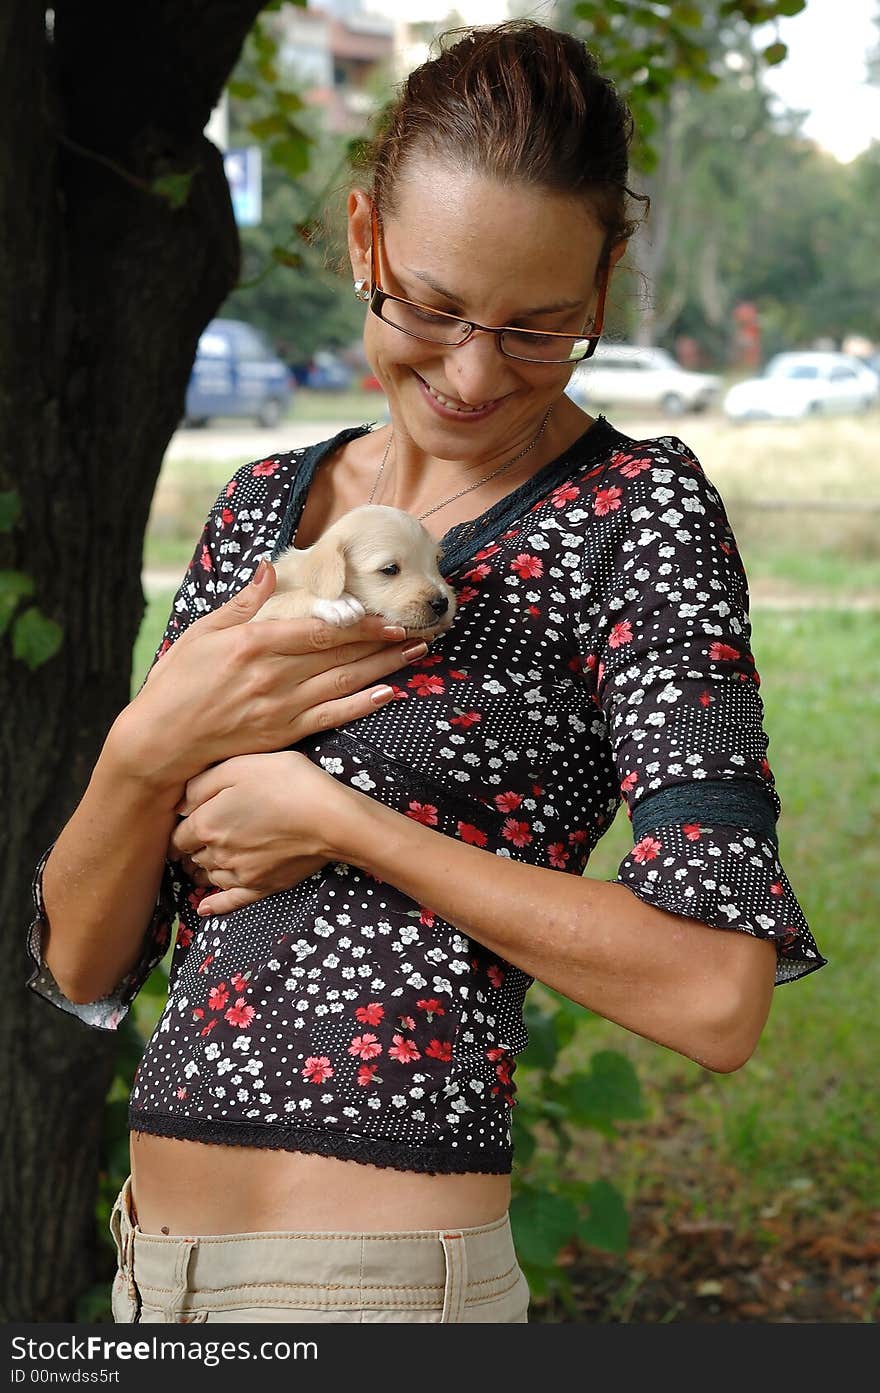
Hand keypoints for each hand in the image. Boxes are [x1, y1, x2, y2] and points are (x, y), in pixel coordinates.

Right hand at [116, 559, 428, 793]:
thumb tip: (270, 567)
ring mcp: (281, 707)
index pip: (321, 630)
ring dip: (384, 668)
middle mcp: (273, 676)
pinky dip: (363, 704)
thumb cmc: (177, 682)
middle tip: (419, 629)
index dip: (361, 623)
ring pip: (344, 683)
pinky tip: (388, 693)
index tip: (389, 615)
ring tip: (416, 655)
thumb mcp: (203, 632)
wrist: (161, 740)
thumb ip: (243, 602)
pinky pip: (333, 717)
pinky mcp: (284, 733)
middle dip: (384, 641)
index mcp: (254, 644)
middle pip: (341, 654)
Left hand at [167, 750, 352, 916]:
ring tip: (204, 862)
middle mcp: (218, 853)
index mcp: (207, 824)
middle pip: (193, 856)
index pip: (178, 834)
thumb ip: (201, 785)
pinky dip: (215, 906)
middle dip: (192, 848)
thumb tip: (180, 805)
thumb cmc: (287, 784)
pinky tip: (205, 909)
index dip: (181, 827)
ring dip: (203, 869)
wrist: (331, 818)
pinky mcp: (262, 886)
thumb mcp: (240, 766)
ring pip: (209, 876)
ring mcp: (240, 874)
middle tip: (198, 838)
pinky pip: (231, 902)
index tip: (188, 821)